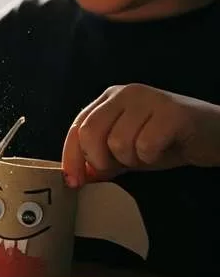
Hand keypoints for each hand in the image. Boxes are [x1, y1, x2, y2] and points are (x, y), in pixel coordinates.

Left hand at [62, 83, 219, 186]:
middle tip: (122, 166)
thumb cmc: (166, 143)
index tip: (74, 183)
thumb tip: (72, 177)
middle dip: (100, 160)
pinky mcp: (171, 110)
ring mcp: (148, 98)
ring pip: (118, 142)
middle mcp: (125, 93)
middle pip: (90, 132)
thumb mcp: (125, 153)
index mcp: (108, 100)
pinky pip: (145, 145)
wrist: (212, 136)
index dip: (71, 158)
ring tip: (149, 153)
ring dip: (132, 159)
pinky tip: (164, 150)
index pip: (76, 128)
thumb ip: (98, 161)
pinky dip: (152, 157)